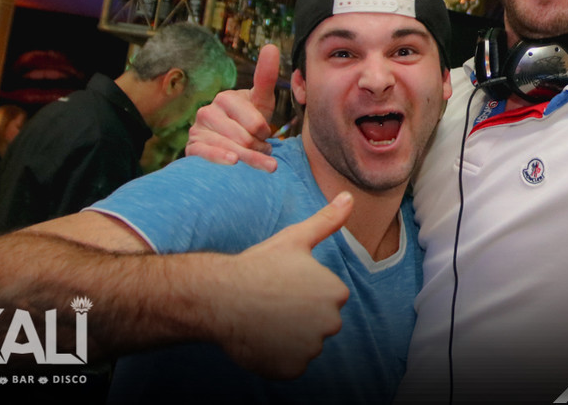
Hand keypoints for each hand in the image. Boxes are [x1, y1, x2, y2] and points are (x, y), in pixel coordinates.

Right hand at [187, 44, 280, 171]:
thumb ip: (265, 77)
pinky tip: (233, 162)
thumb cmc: (250, 121)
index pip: (253, 120)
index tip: (267, 134)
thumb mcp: (262, 101)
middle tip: (263, 150)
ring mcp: (197, 130)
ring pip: (229, 147)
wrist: (233, 143)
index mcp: (225, 98)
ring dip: (249, 158)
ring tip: (261, 163)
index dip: (263, 131)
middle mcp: (207, 111)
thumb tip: (271, 46)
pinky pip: (205, 154)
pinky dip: (219, 158)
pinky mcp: (192, 148)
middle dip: (257, 147)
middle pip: (242, 137)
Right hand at [215, 191, 353, 378]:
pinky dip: (277, 357)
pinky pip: (289, 365)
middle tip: (273, 301)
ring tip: (264, 318)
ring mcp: (310, 350)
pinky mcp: (291, 370)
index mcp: (336, 292)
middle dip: (300, 316)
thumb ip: (327, 221)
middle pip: (319, 323)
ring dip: (288, 337)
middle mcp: (330, 323)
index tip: (285, 284)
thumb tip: (349, 197)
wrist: (219, 296)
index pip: (328, 298)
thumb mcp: (296, 238)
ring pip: (304, 344)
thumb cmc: (258, 265)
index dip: (304, 291)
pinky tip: (260, 337)